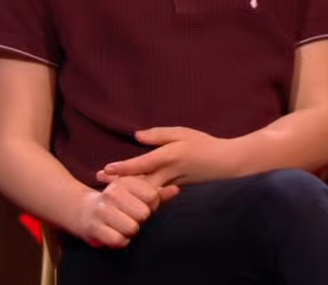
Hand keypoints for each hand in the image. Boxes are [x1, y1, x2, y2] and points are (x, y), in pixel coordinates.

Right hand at [72, 175, 179, 248]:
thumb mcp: (136, 193)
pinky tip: (116, 233)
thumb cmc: (118, 202)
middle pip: (143, 214)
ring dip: (130, 230)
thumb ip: (158, 192)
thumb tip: (176, 189)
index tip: (141, 205)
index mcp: (125, 182)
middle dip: (140, 219)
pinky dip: (121, 241)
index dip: (151, 205)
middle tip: (130, 216)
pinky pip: (119, 240)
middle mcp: (112, 193)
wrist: (84, 210)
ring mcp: (101, 210)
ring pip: (132, 228)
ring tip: (122, 224)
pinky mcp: (94, 227)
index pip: (153, 196)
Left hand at [98, 127, 236, 186]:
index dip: (123, 168)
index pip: (142, 164)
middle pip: (139, 182)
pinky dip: (141, 194)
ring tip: (111, 191)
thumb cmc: (205, 144)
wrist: (227, 163)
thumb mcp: (183, 132)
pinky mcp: (176, 189)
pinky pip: (156, 193)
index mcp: (170, 156)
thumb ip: (160, 134)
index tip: (105, 170)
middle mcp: (169, 172)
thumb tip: (137, 136)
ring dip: (128, 191)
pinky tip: (130, 194)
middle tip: (100, 186)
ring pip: (146, 190)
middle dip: (120, 185)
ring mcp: (172, 183)